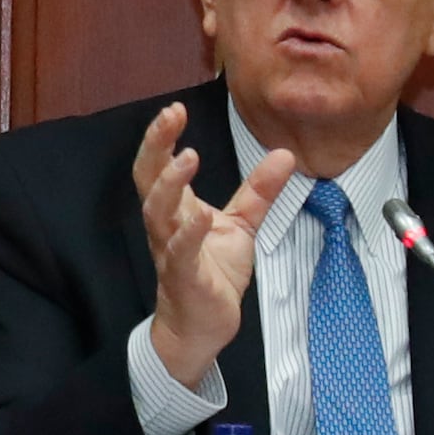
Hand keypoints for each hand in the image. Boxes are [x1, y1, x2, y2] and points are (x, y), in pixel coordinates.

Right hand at [133, 102, 290, 392]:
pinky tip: (199, 215)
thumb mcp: (241, 224)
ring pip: (158, 212)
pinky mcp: (185, 277)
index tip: (175, 108)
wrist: (203, 326)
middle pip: (148, 179)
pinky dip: (189, 233)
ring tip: (188, 156)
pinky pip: (181, 252)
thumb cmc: (213, 272)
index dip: (162, 137)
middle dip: (155, 146)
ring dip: (170, 184)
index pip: (158, 165)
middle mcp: (165, 225)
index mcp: (175, 209)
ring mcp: (171, 251)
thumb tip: (285, 153)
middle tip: (170, 116)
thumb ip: (259, 190)